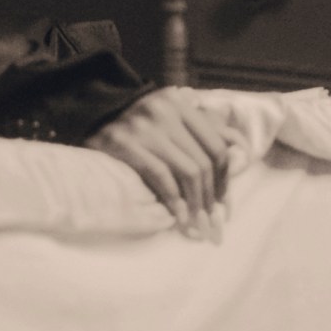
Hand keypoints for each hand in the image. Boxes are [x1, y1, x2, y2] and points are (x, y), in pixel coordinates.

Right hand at [87, 90, 239, 235]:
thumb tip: (240, 147)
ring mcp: (144, 126)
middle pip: (203, 162)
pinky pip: (159, 176)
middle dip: (211, 199)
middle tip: (212, 224)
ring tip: (198, 225)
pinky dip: (173, 200)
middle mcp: (165, 111)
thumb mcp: (172, 115)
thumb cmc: (138, 121)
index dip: (224, 179)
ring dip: (196, 204)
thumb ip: (205, 128)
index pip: (216, 146)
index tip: (224, 205)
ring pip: (187, 171)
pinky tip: (178, 217)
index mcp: (181, 104)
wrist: (90, 112)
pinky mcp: (124, 143)